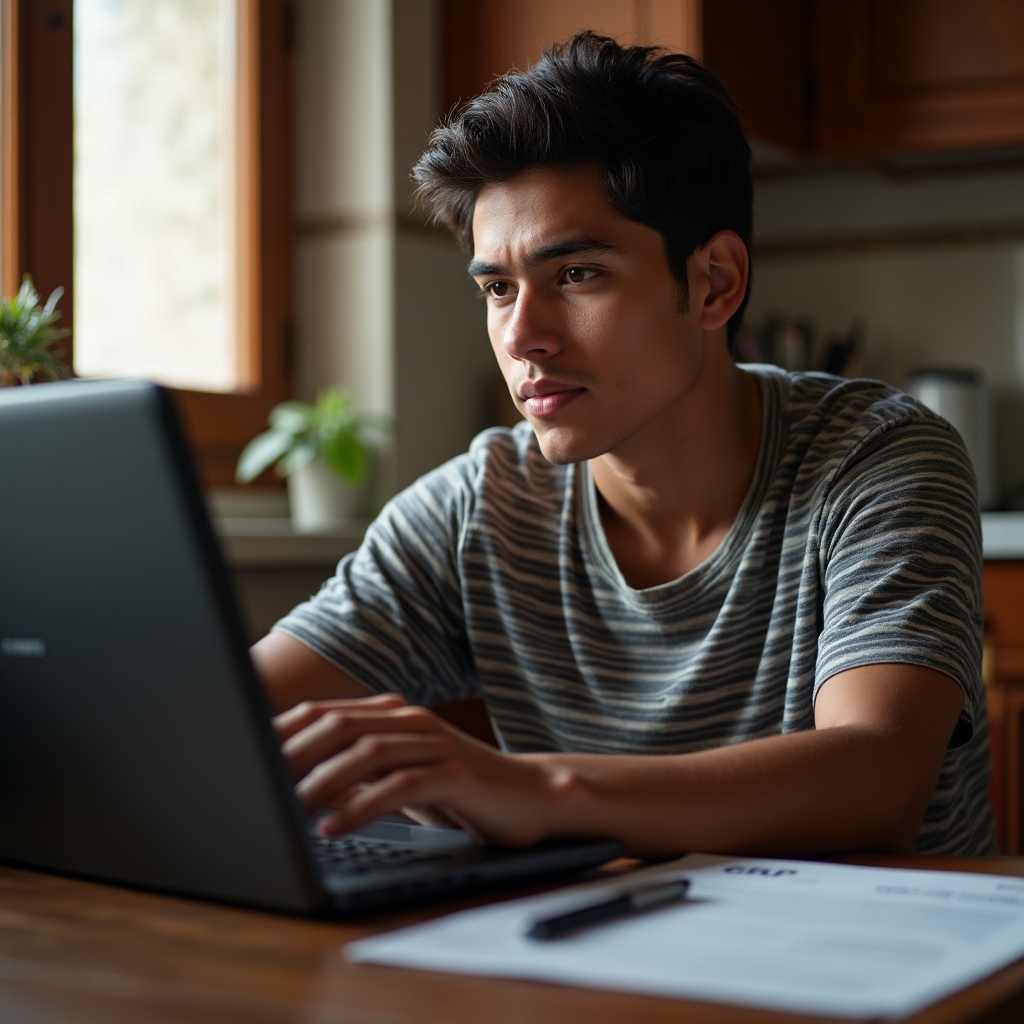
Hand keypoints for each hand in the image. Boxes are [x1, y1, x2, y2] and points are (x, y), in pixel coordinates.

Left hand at [273, 693, 563, 845]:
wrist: (527, 795)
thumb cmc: (455, 788)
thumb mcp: (397, 774)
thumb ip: (355, 769)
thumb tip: (292, 779)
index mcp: (392, 713)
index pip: (325, 713)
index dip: (283, 733)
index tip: (247, 759)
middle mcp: (411, 720)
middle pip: (340, 725)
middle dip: (294, 755)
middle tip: (261, 785)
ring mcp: (436, 743)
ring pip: (367, 752)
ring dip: (322, 781)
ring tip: (289, 809)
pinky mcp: (456, 772)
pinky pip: (401, 785)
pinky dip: (362, 806)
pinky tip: (335, 827)